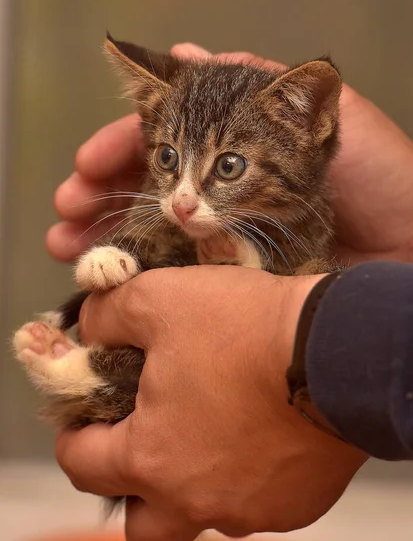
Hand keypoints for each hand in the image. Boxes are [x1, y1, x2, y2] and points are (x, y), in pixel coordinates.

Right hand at [47, 43, 412, 264]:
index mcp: (241, 145)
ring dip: (107, 237)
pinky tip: (109, 275)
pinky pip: (181, 275)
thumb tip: (194, 52)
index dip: (125, 148)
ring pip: (156, 234)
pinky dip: (141, 275)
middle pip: (152, 189)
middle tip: (67, 211)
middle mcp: (229, 189)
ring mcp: (231, 237)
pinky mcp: (237, 279)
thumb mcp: (331, 115)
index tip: (89, 164)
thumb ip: (264, 86)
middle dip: (102, 196)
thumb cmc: (384, 182)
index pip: (170, 138)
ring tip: (67, 247)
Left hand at [56, 266, 364, 539]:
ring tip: (212, 426)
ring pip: (204, 511)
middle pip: (143, 524)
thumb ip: (108, 316)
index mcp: (152, 457)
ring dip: (196, 479)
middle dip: (133, 489)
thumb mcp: (159, 299)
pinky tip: (260, 430)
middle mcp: (197, 500)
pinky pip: (256, 501)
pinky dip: (246, 473)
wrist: (339, 348)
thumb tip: (88, 328)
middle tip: (145, 444)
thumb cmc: (246, 328)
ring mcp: (251, 509)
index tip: (84, 421)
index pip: (83, 466)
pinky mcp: (296, 505)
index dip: (74, 438)